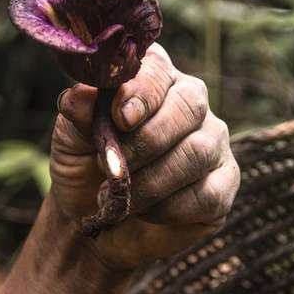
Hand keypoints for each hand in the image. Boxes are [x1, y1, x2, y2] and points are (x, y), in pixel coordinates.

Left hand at [49, 43, 240, 269]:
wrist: (96, 222)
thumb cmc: (84, 169)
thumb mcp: (70, 142)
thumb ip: (77, 116)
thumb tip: (79, 97)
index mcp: (154, 78)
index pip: (158, 70)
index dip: (141, 93)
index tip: (119, 118)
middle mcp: (191, 103)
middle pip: (188, 106)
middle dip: (145, 141)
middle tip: (109, 168)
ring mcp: (213, 143)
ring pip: (197, 153)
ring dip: (150, 181)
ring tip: (120, 198)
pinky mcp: (224, 185)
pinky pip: (207, 194)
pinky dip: (167, 209)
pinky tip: (145, 212)